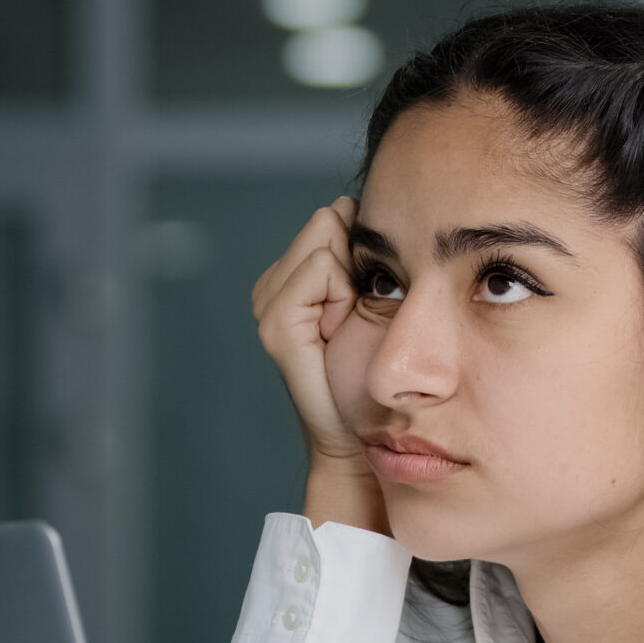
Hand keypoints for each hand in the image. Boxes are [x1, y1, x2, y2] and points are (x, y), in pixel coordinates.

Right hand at [251, 198, 385, 533]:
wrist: (361, 436)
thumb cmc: (374, 379)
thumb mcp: (371, 305)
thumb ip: (360, 258)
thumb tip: (354, 206)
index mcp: (293, 279)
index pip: (330, 219)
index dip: (361, 247)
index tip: (367, 297)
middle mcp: (273, 287)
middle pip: (326, 223)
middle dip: (354, 259)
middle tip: (357, 313)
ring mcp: (270, 304)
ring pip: (324, 240)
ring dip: (350, 278)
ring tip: (349, 323)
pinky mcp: (277, 324)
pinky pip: (318, 269)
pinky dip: (340, 292)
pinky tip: (340, 325)